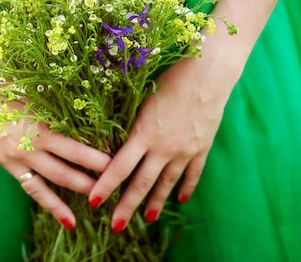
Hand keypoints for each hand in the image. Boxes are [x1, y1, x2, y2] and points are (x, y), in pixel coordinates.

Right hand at [0, 93, 111, 228]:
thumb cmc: (9, 83)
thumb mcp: (37, 91)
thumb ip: (60, 107)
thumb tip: (90, 115)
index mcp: (39, 125)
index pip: (75, 146)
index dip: (97, 154)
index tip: (117, 155)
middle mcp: (29, 145)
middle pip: (68, 166)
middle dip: (93, 176)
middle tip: (115, 182)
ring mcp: (17, 157)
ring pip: (54, 181)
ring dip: (77, 189)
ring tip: (99, 199)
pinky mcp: (8, 164)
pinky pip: (33, 189)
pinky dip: (52, 205)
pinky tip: (68, 220)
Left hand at [87, 53, 235, 231]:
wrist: (207, 74)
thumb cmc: (169, 79)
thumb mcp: (142, 100)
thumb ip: (131, 124)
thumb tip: (113, 143)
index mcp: (143, 133)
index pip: (119, 167)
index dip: (105, 186)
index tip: (93, 202)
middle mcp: (163, 147)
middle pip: (142, 183)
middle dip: (127, 206)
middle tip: (115, 227)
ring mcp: (184, 150)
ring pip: (166, 183)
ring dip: (156, 203)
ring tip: (148, 219)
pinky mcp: (201, 147)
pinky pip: (193, 174)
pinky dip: (186, 188)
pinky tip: (181, 200)